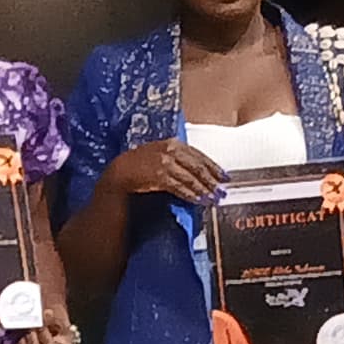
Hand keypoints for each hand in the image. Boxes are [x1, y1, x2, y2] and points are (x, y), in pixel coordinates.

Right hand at [104, 139, 225, 205]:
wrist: (119, 172)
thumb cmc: (137, 164)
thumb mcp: (159, 154)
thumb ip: (177, 158)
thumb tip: (196, 171)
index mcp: (173, 143)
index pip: (199, 155)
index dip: (213, 167)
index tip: (224, 176)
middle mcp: (171, 151)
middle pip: (198, 166)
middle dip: (211, 180)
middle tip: (222, 190)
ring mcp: (165, 163)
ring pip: (190, 177)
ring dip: (203, 189)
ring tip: (212, 198)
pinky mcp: (160, 176)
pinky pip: (179, 187)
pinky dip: (190, 194)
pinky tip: (197, 200)